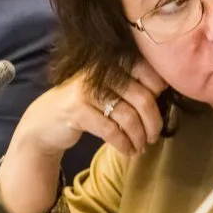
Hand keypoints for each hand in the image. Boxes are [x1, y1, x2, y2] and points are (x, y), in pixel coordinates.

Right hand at [18, 61, 167, 156]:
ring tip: (141, 147)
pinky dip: (124, 144)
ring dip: (139, 137)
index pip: (145, 70)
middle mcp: (99, 71)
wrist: (45, 121)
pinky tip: (127, 151)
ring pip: (128, 116)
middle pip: (142, 97)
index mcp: (110, 61)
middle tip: (154, 136)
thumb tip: (167, 90)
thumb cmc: (86, 105)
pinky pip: (111, 130)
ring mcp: (86, 90)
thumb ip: (131, 85)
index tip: (160, 107)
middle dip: (153, 121)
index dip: (158, 90)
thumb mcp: (107, 89)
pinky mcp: (77, 110)